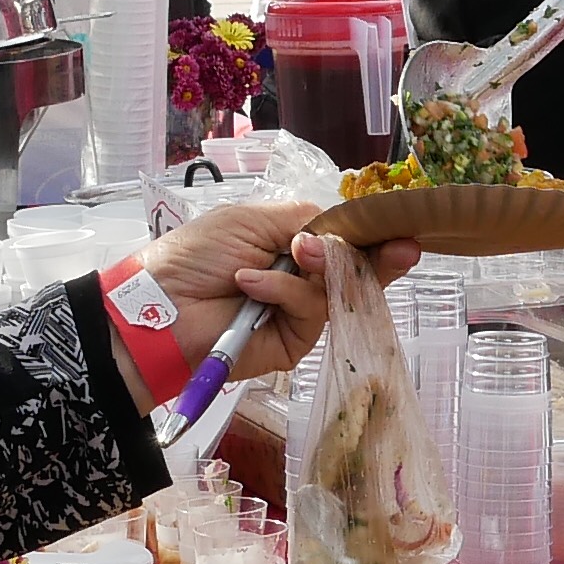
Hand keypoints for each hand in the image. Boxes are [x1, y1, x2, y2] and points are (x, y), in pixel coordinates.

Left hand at [126, 196, 420, 397]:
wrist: (158, 308)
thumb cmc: (196, 256)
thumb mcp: (252, 220)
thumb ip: (304, 220)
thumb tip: (343, 228)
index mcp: (291, 248)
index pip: (344, 242)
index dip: (374, 236)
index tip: (404, 228)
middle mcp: (301, 282)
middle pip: (356, 272)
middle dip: (376, 256)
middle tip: (402, 247)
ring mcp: (298, 314)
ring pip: (338, 290)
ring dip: (316, 267)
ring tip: (292, 254)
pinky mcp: (292, 344)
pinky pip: (309, 311)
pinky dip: (282, 291)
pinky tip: (251, 284)